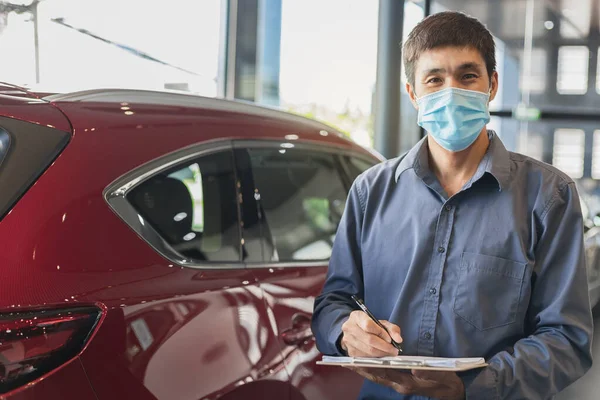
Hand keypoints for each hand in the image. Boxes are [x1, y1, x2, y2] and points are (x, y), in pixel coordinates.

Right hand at [340, 310, 402, 356]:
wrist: (354, 330)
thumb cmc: (369, 326)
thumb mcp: (381, 323)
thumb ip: (392, 328)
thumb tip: (398, 339)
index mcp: (356, 316)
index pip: (368, 325)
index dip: (381, 333)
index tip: (390, 339)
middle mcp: (349, 327)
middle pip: (369, 339)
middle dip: (384, 347)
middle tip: (394, 350)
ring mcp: (348, 340)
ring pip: (368, 350)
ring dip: (381, 353)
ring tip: (389, 353)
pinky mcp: (350, 351)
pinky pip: (365, 357)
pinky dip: (375, 358)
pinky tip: (381, 355)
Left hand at [348, 367, 464, 399]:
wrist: (455, 393)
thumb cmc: (449, 384)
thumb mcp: (444, 377)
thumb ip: (431, 373)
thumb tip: (415, 368)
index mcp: (409, 384)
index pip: (386, 374)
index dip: (372, 367)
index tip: (359, 361)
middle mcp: (402, 385)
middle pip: (378, 376)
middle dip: (363, 369)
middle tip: (348, 362)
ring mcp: (402, 385)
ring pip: (380, 377)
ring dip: (366, 370)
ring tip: (352, 363)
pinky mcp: (404, 383)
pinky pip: (385, 377)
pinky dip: (375, 371)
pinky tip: (368, 365)